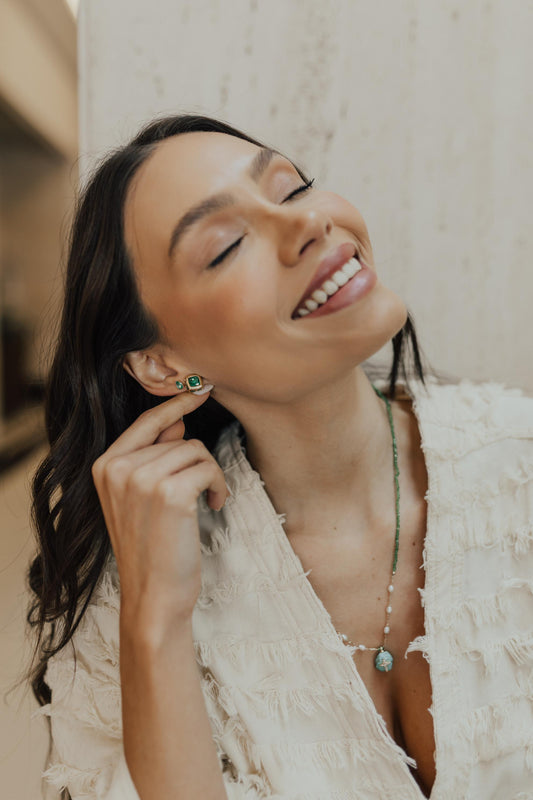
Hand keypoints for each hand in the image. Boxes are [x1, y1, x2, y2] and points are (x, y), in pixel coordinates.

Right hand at [91, 391, 228, 630]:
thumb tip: (177, 419)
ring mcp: (141, 479)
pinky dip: (218, 486)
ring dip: (211, 475)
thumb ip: (153, 457)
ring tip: (206, 502)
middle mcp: (118, 468)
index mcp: (105, 466)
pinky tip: (213, 507)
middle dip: (199, 463)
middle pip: (179, 437)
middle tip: (203, 493)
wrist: (154, 596)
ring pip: (196, 450)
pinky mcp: (169, 493)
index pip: (146, 421)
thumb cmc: (152, 550)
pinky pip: (208, 468)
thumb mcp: (142, 499)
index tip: (200, 390)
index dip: (175, 403)